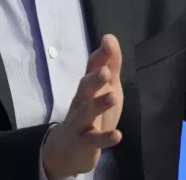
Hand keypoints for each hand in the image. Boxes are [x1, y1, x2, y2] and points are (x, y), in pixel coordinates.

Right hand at [42, 35, 123, 179]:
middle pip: (85, 88)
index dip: (100, 56)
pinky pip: (93, 140)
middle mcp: (80, 102)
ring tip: (113, 97)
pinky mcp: (83, 143)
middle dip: (94, 79)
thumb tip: (110, 37)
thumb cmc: (92, 112)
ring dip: (99, 104)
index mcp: (87, 87)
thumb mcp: (105, 87)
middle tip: (106, 72)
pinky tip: (117, 135)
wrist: (68, 148)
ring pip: (86, 112)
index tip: (108, 42)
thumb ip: (110, 64)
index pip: (91, 68)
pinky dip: (104, 138)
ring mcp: (80, 123)